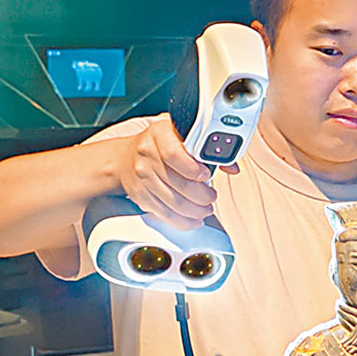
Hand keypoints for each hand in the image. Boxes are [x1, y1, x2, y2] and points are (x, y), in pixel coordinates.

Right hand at [117, 118, 234, 231]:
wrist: (125, 158)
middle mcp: (147, 155)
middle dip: (202, 196)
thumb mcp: (180, 134)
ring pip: (173, 202)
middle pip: (178, 183)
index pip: (174, 154)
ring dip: (195, 211)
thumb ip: (206, 147)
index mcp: (159, 134)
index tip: (207, 175)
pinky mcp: (141, 196)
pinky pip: (165, 214)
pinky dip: (183, 221)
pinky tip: (194, 219)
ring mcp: (142, 177)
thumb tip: (231, 166)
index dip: (193, 169)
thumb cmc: (159, 145)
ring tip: (206, 209)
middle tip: (212, 197)